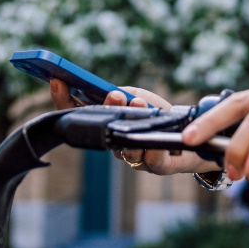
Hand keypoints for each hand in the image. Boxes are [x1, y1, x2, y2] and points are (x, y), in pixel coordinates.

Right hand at [47, 80, 218, 176]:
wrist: (192, 134)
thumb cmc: (159, 114)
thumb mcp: (140, 97)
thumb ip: (124, 94)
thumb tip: (112, 95)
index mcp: (105, 123)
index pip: (78, 113)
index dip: (64, 99)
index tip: (56, 81)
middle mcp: (114, 143)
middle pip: (100, 132)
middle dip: (105, 112)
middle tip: (113, 95)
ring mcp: (134, 157)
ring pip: (125, 150)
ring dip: (132, 127)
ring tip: (139, 106)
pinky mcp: (158, 166)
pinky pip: (153, 162)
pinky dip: (153, 151)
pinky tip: (154, 142)